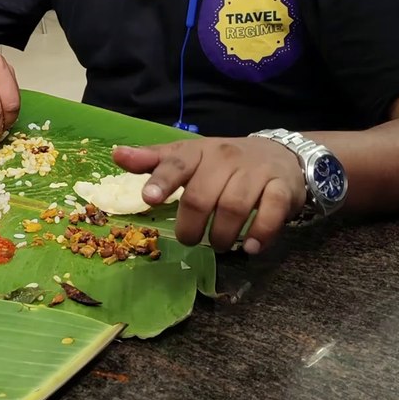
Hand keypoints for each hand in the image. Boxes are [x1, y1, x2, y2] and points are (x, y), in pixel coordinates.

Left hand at [113, 138, 306, 254]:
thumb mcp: (189, 157)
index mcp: (199, 152)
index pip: (177, 163)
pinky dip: (260, 234)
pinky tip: (250, 247)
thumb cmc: (224, 162)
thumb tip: (117, 156)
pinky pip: (271, 212)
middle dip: (192, 226)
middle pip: (201, 196)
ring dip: (222, 235)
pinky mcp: (282, 188)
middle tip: (191, 240)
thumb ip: (154, 160)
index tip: (149, 199)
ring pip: (234, 207)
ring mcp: (255, 172)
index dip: (162, 181)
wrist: (280, 154)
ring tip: (219, 245)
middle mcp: (226, 159)